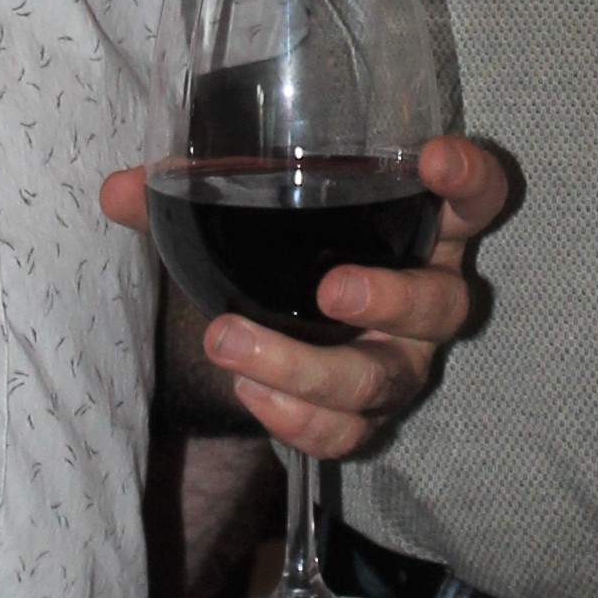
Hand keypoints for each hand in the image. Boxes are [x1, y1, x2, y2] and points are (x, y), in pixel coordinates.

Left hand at [104, 130, 509, 460]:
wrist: (256, 329)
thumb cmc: (275, 252)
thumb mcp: (239, 214)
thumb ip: (188, 194)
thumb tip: (121, 188)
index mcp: (416, 227)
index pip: (476, 200)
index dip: (471, 182)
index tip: (434, 162)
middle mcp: (424, 297)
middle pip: (443, 304)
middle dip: (391, 298)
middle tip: (331, 290)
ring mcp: (400, 364)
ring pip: (385, 381)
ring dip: (310, 369)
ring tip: (232, 342)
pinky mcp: (364, 418)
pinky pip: (348, 435)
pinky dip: (297, 421)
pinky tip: (249, 395)